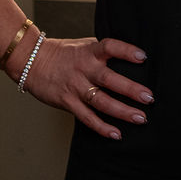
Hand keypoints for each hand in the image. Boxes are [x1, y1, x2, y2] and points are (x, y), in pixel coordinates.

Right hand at [19, 35, 152, 139]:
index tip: (143, 56)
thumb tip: (133, 56)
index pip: (110, 47)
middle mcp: (84, 69)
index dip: (126, 51)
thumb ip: (104, 52)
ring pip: (101, 101)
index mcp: (90, 51)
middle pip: (109, 79)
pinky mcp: (67, 102)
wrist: (31, 61)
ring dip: (122, 111)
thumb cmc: (63, 53)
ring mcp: (75, 86)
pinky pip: (86, 117)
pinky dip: (101, 127)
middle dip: (130, 89)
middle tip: (149, 98)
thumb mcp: (84, 45)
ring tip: (141, 118)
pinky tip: (116, 134)